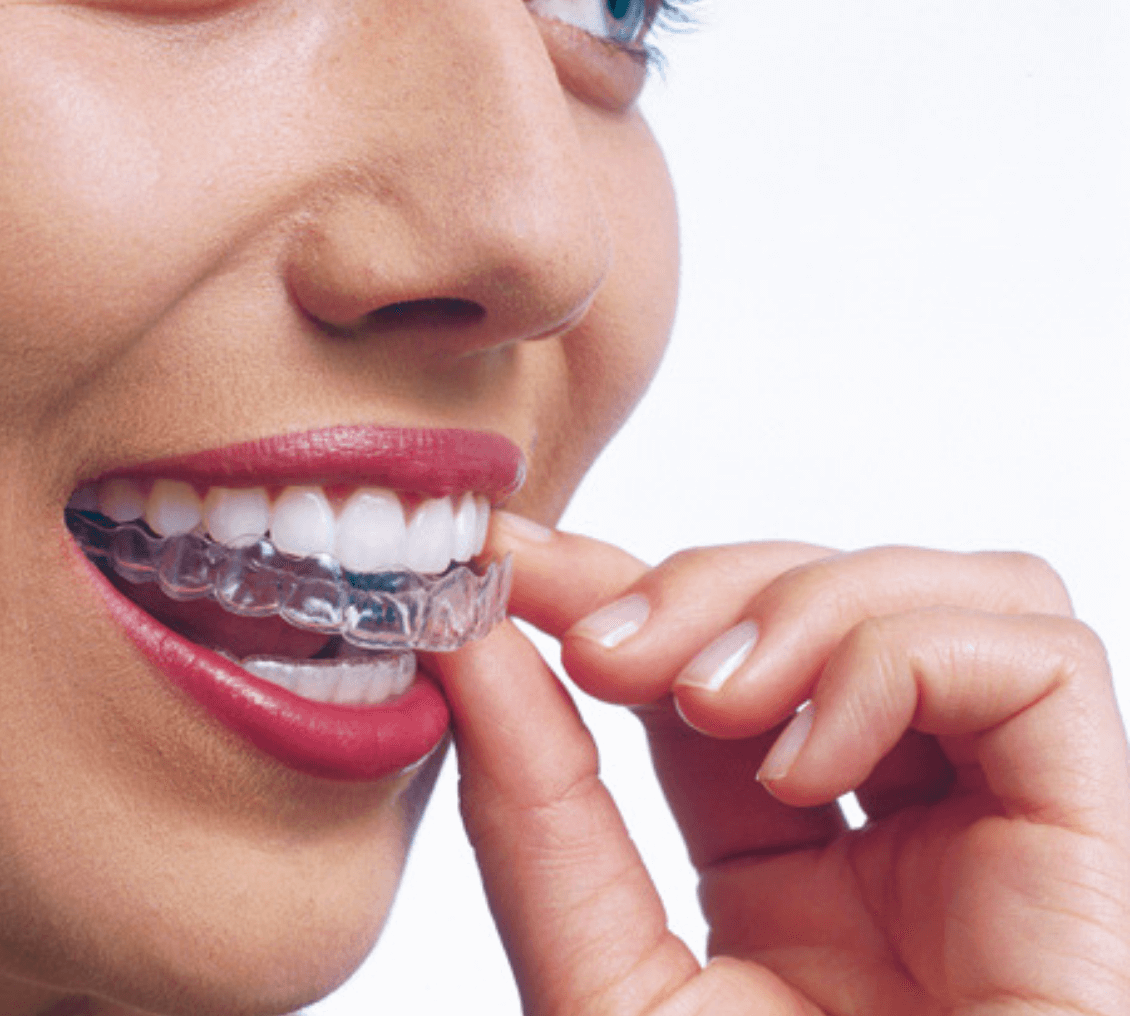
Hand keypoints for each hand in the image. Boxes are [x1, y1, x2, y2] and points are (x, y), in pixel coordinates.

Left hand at [432, 515, 1129, 1014]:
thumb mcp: (604, 984)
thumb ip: (538, 815)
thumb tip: (471, 649)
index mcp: (787, 863)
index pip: (706, 662)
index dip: (610, 588)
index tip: (505, 564)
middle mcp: (904, 833)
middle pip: (825, 602)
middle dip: (699, 584)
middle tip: (599, 644)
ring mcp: (1003, 835)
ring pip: (947, 592)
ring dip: (801, 605)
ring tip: (705, 702)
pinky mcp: (1097, 847)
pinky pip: (1038, 662)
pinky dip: (899, 661)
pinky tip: (813, 766)